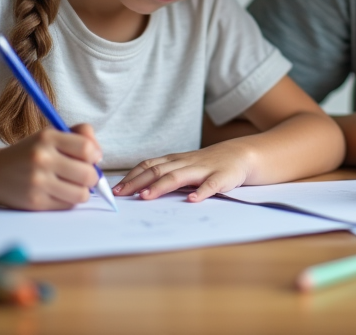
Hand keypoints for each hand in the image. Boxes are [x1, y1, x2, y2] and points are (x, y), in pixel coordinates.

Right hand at [0, 123, 101, 210]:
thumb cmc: (29, 153)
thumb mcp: (50, 135)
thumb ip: (80, 136)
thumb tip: (99, 155)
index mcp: (47, 138)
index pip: (87, 148)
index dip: (95, 155)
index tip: (91, 157)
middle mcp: (41, 158)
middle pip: (88, 174)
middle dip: (92, 177)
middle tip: (84, 175)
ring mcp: (38, 182)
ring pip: (81, 194)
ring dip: (82, 191)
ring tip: (73, 185)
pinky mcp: (35, 202)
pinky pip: (67, 205)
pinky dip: (68, 200)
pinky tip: (58, 192)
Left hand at [114, 141, 254, 202]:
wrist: (239, 155)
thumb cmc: (206, 165)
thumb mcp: (183, 166)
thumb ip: (165, 174)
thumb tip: (137, 190)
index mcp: (175, 161)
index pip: (149, 165)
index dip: (132, 176)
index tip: (116, 190)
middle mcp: (186, 163)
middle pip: (159, 170)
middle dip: (139, 182)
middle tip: (122, 195)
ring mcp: (203, 170)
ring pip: (179, 176)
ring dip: (161, 186)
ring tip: (147, 196)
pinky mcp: (221, 178)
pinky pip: (210, 185)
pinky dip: (201, 192)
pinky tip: (192, 200)